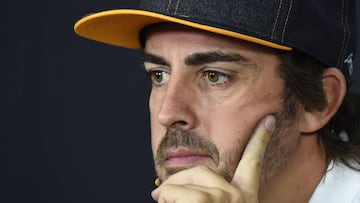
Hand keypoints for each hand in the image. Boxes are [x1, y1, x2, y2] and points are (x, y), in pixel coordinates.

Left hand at [151, 115, 275, 202]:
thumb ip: (208, 194)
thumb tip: (176, 186)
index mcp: (245, 196)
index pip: (253, 161)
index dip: (261, 139)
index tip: (268, 119)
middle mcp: (238, 197)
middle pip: (202, 171)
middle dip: (176, 182)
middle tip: (160, 196)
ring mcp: (223, 202)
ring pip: (184, 187)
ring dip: (167, 196)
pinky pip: (175, 198)